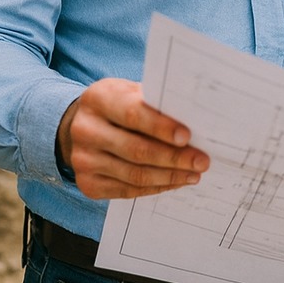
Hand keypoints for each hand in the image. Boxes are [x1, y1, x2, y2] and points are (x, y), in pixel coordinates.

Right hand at [57, 78, 209, 199]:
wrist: (82, 124)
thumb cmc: (119, 104)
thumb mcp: (131, 92)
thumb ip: (155, 103)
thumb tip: (194, 118)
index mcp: (98, 99)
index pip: (133, 114)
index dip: (161, 127)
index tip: (187, 137)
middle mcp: (86, 131)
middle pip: (136, 150)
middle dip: (174, 158)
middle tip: (201, 162)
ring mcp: (84, 160)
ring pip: (134, 174)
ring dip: (169, 176)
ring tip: (194, 174)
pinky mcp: (88, 184)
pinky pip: (127, 190)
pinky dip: (155, 187)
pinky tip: (174, 182)